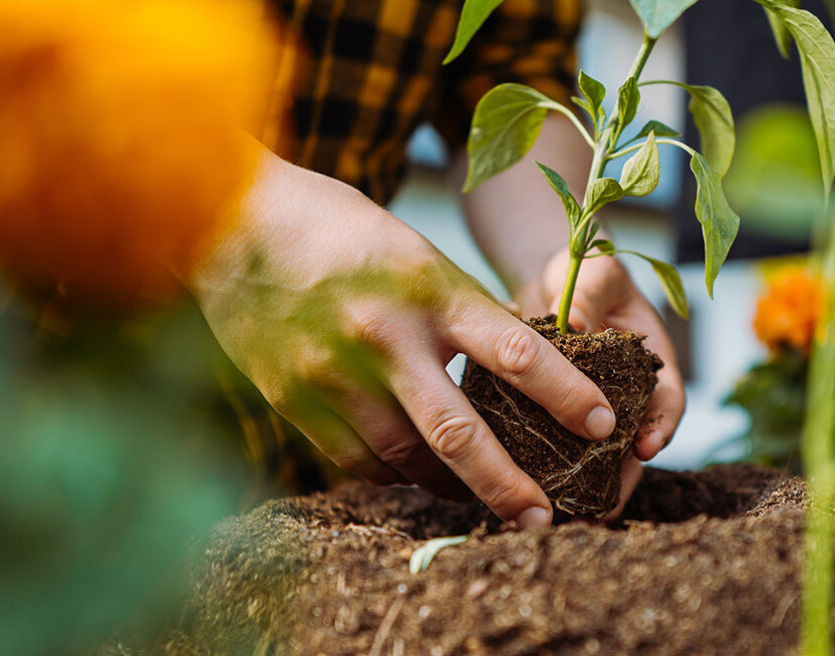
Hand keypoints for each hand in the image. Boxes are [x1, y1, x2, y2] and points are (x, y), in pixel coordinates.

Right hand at [188, 150, 617, 528]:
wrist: (232, 220)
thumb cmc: (340, 230)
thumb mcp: (417, 255)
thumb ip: (461, 314)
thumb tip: (514, 374)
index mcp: (428, 289)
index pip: (515, 351)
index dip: (565, 395)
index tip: (603, 425)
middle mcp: (384, 336)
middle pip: (459, 432)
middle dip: (507, 484)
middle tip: (544, 517)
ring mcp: (333, 373)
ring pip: (407, 458)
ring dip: (452, 486)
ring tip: (487, 498)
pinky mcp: (293, 399)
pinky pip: (357, 460)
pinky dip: (395, 473)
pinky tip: (417, 474)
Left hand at [516, 248, 685, 517]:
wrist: (553, 279)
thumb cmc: (587, 269)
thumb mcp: (595, 274)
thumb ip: (589, 297)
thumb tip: (570, 324)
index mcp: (652, 362)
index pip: (668, 401)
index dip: (661, 428)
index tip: (646, 448)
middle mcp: (629, 395)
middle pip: (634, 445)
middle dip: (622, 478)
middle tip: (604, 507)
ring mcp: (595, 411)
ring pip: (599, 458)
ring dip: (589, 488)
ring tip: (573, 518)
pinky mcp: (560, 419)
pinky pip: (562, 450)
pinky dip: (554, 474)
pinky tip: (538, 497)